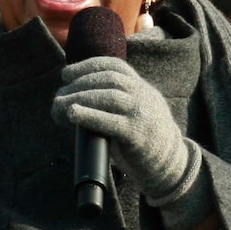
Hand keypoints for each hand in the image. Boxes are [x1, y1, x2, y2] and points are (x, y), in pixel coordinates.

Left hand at [53, 57, 198, 205]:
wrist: (171, 164)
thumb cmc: (144, 137)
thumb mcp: (135, 110)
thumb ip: (116, 100)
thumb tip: (75, 98)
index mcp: (141, 87)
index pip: (114, 65)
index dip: (87, 65)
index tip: (66, 74)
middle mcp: (142, 95)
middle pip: (108, 79)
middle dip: (79, 82)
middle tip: (59, 94)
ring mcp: (140, 113)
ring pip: (108, 96)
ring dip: (79, 97)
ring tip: (59, 104)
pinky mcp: (136, 134)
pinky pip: (110, 121)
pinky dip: (88, 115)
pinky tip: (71, 114)